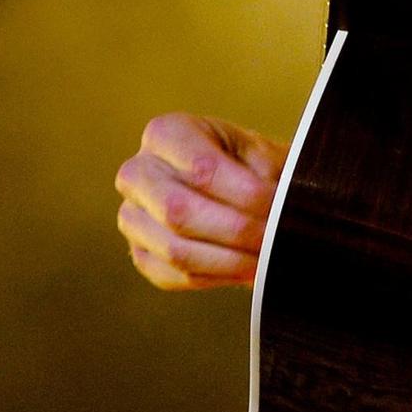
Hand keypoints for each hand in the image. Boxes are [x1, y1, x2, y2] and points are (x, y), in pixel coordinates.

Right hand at [116, 112, 283, 289]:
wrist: (235, 185)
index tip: (278, 206)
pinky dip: (215, 277)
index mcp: (166, 133)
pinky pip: (173, 275)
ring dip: (229, 261)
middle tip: (274, 238)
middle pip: (178, 211)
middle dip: (236, 230)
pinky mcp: (141, 253)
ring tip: (266, 259)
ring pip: (175, 250)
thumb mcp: (261, 154)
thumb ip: (266, 176)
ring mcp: (132, 215)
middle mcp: (137, 173)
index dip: (245, 193)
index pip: (201, 168)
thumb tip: (279, 210)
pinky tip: (245, 271)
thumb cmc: (248, 164)